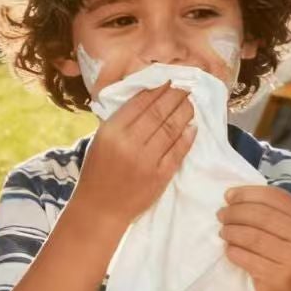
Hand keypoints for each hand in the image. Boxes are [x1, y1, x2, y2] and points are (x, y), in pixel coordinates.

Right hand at [71, 84, 194, 226]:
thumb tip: (147, 100)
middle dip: (174, 97)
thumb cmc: (97, 172)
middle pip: (158, 113)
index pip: (139, 103)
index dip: (157, 90)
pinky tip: (193, 127)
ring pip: (171, 129)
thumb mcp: (100, 141)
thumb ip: (120, 122)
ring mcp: (147, 160)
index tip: (168, 82)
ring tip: (190, 103)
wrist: (101, 208)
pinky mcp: (160, 176)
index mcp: (112, 131)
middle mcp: (130, 143)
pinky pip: (177, 152)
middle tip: (185, 87)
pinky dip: (187, 138)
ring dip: (184, 113)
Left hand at [220, 184, 290, 290]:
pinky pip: (247, 258)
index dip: (246, 193)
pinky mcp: (279, 276)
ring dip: (230, 232)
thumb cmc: (281, 255)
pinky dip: (233, 252)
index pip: (272, 196)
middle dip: (234, 212)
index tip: (228, 196)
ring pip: (251, 236)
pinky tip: (230, 250)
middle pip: (259, 215)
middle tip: (221, 216)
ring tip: (223, 232)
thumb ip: (265, 209)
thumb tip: (230, 195)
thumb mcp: (283, 228)